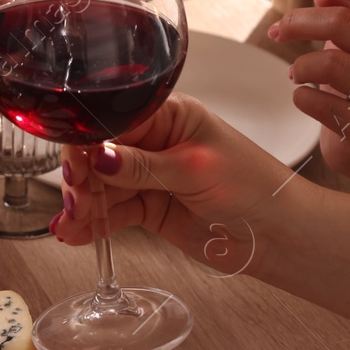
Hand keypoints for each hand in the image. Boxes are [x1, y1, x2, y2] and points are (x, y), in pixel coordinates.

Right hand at [54, 93, 295, 264]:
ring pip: (104, 187)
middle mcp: (156, 142)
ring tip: (70, 225)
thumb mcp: (195, 169)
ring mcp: (151, 177)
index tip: (75, 168)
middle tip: (75, 201)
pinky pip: (115, 212)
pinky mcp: (152, 208)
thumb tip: (98, 156)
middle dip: (82, 177)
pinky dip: (95, 223)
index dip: (88, 143)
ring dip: (83, 205)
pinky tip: (76, 233)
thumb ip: (142, 166)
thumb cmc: (253, 187)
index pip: (114, 121)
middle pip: (101, 154)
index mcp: (169, 115)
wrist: (279, 234)